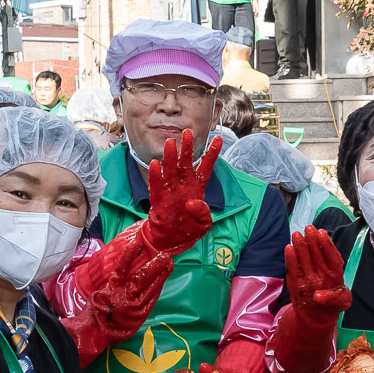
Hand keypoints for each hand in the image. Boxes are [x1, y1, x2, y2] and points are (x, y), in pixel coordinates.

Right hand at [142, 131, 221, 252]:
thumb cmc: (188, 229)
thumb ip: (202, 215)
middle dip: (188, 147)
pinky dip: (155, 175)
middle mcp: (184, 185)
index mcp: (198, 187)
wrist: (171, 240)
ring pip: (171, 170)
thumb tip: (194, 203)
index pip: (206, 166)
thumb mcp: (203, 225)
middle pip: (186, 162)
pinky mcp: (158, 198)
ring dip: (171, 156)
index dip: (212, 153)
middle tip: (188, 132)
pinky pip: (156, 185)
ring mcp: (171, 190)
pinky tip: (155, 164)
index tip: (219, 138)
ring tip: (171, 142)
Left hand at [282, 226, 350, 319]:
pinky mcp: (295, 286)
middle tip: (308, 227)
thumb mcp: (343, 295)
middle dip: (311, 241)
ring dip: (299, 246)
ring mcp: (307, 284)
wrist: (316, 318)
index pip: (332, 258)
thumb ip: (339, 279)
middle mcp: (321, 281)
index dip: (327, 245)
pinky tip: (288, 248)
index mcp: (335, 279)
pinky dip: (290, 259)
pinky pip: (292, 270)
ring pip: (303, 261)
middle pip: (316, 257)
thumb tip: (334, 258)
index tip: (322, 232)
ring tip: (297, 234)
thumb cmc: (332, 301)